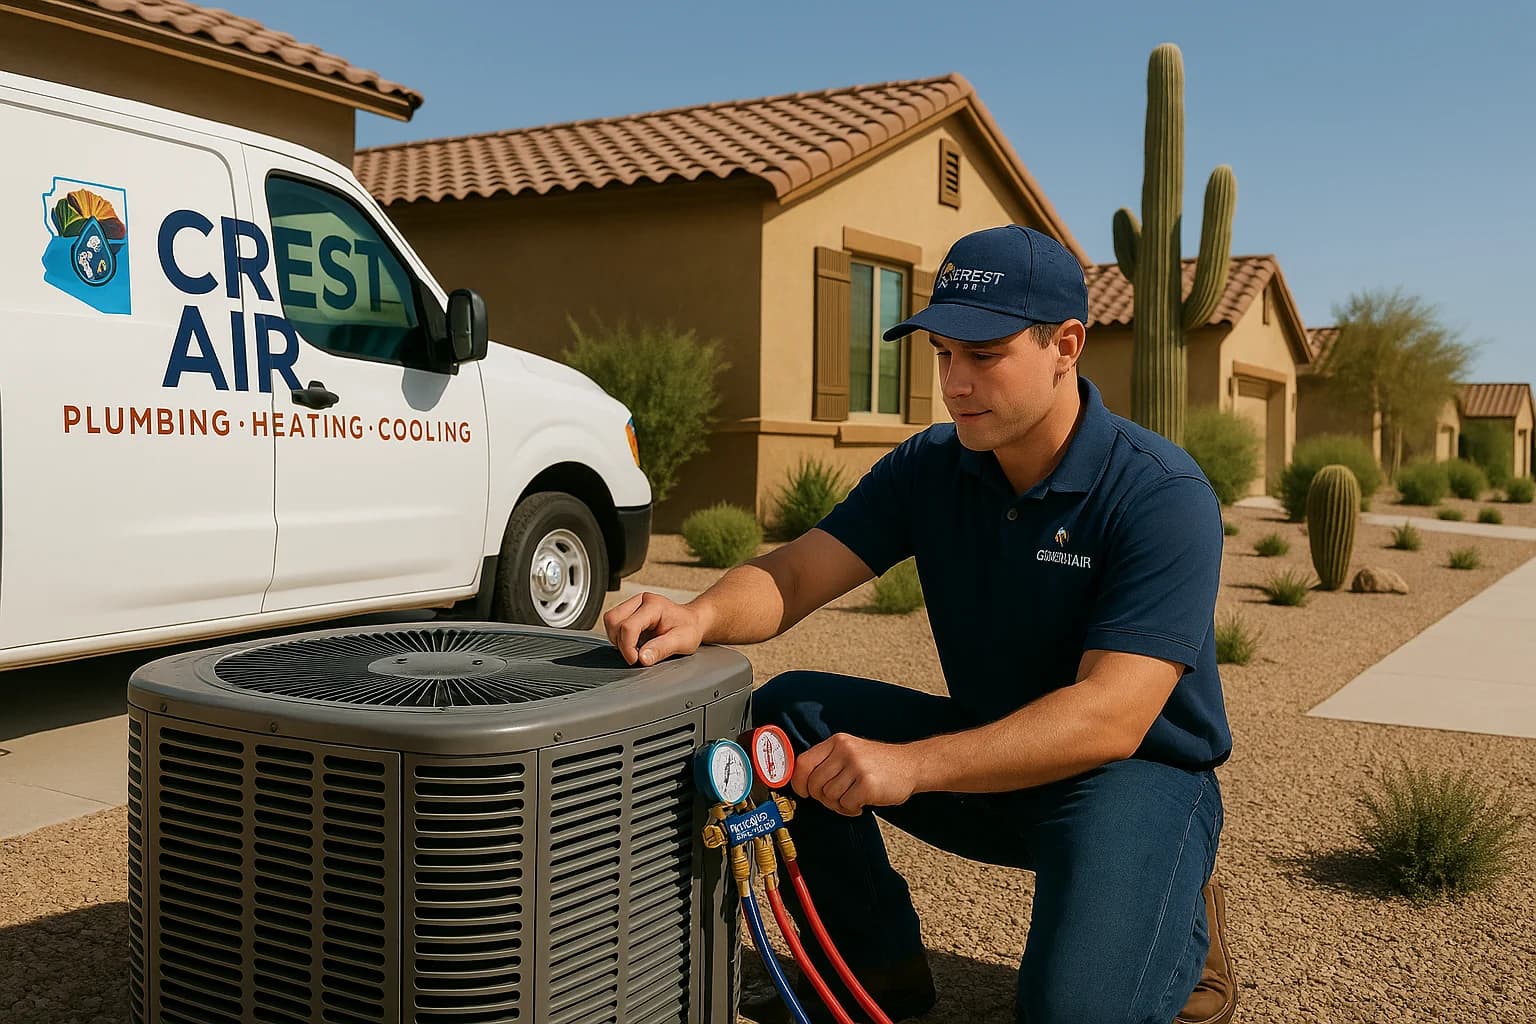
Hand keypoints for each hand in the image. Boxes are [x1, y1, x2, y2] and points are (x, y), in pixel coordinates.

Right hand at [603, 591, 704, 665]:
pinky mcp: (629, 611)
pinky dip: (619, 637)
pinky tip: (634, 644)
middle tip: (636, 655)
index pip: (629, 626)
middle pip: (613, 620)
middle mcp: (641, 600)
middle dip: (620, 642)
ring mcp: (633, 604)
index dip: (628, 647)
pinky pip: (613, 624)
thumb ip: (661, 649)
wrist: (692, 622)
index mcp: (654, 605)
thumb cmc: (689, 629)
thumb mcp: (682, 642)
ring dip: (618, 640)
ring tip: (636, 649)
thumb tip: (642, 658)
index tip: (636, 660)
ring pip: (610, 621)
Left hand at [792, 733, 915, 815]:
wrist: (911, 765)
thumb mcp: (851, 752)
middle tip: (837, 798)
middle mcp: (845, 751)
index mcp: (837, 742)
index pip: (804, 762)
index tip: (803, 792)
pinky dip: (851, 810)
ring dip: (839, 804)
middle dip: (822, 798)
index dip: (799, 782)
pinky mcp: (867, 784)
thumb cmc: (878, 763)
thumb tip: (801, 783)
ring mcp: (857, 766)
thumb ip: (828, 762)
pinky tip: (861, 804)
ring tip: (853, 799)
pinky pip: (845, 805)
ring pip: (829, 796)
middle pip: (814, 784)